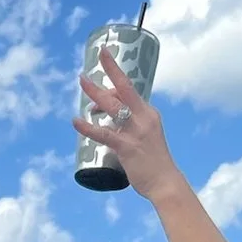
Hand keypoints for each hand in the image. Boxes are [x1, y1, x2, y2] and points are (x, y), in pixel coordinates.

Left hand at [73, 47, 180, 197]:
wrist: (165, 182)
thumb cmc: (153, 161)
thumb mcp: (145, 136)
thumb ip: (129, 126)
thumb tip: (109, 120)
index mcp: (148, 113)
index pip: (129, 91)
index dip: (114, 81)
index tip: (104, 64)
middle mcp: (144, 117)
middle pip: (124, 88)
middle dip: (110, 70)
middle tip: (96, 59)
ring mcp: (136, 131)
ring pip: (113, 106)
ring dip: (95, 93)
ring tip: (82, 82)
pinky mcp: (127, 147)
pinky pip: (104, 134)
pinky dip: (88, 128)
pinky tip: (76, 122)